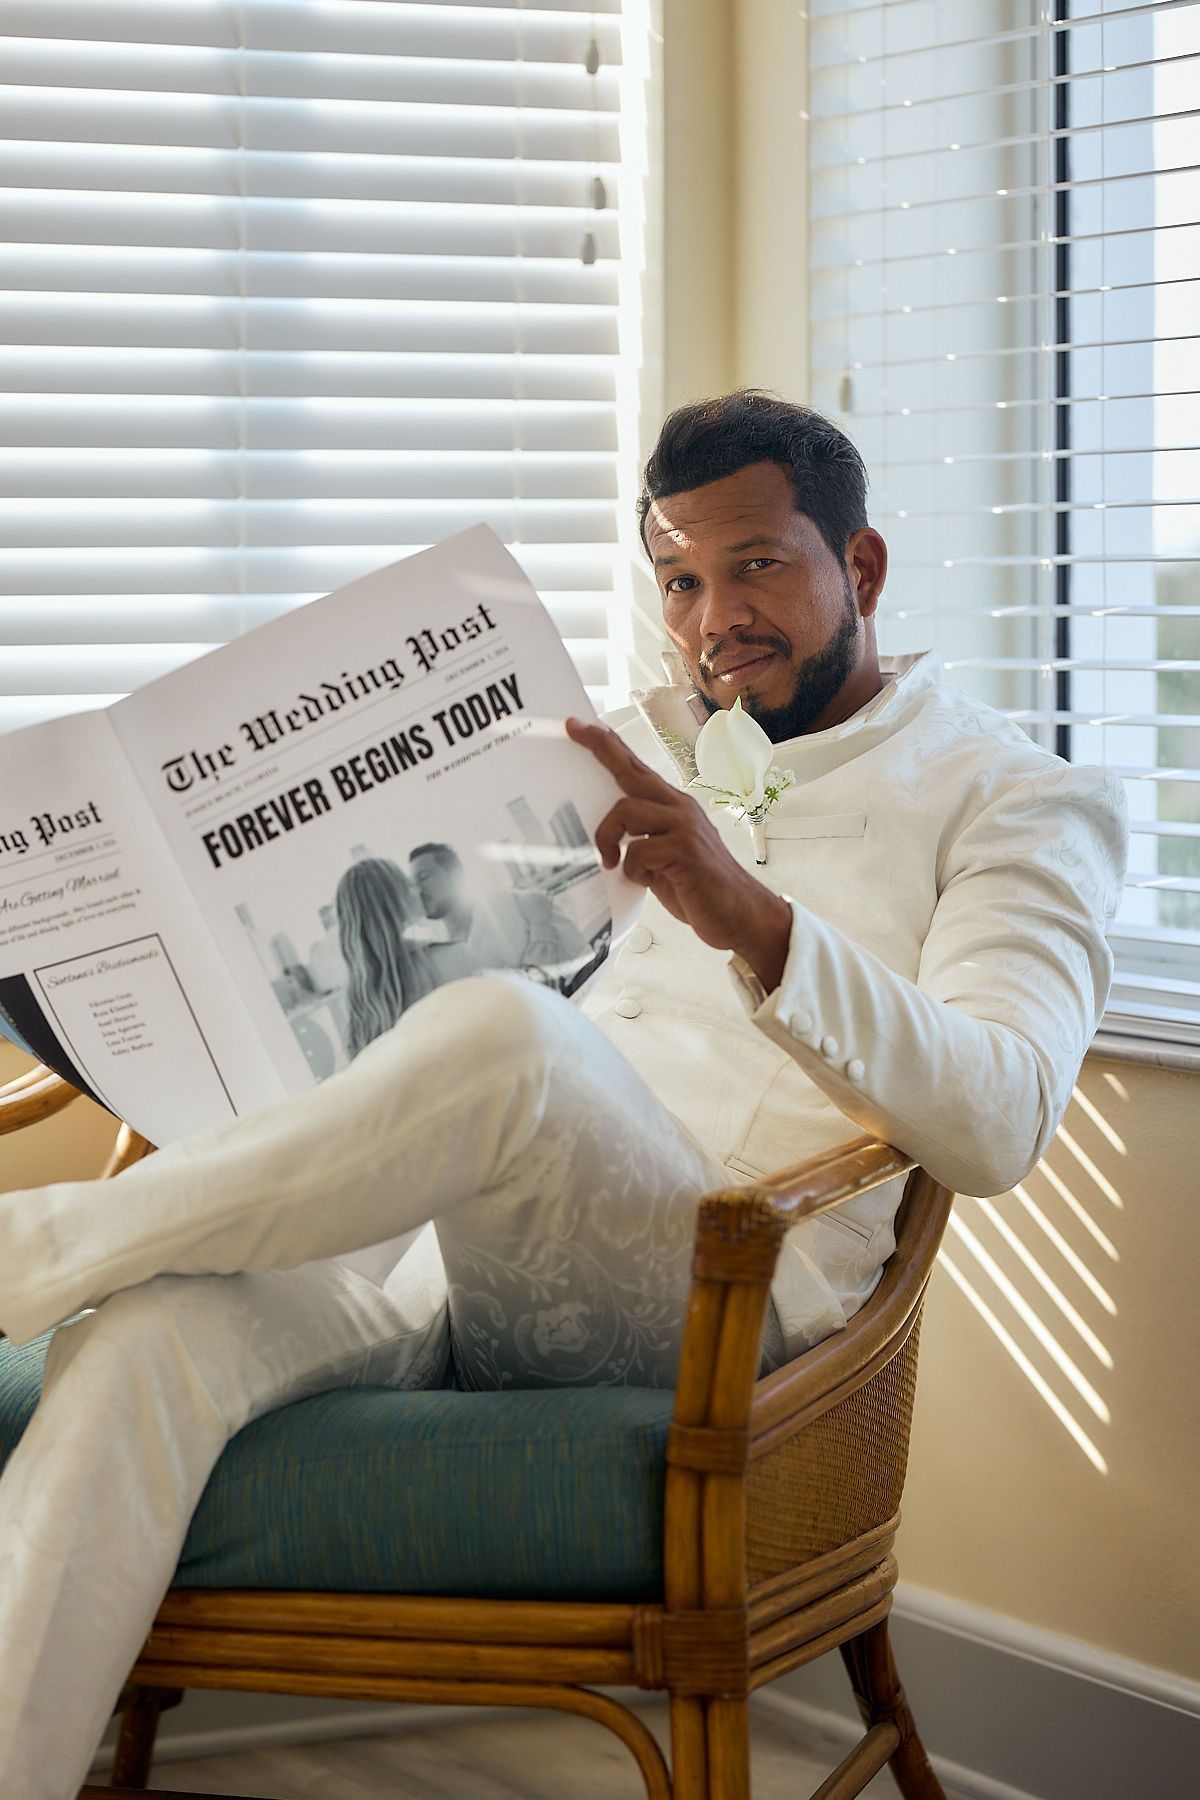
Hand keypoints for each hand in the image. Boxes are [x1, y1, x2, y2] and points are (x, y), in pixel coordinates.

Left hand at [565, 717, 792, 991]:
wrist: (740, 915)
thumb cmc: (699, 890)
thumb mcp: (665, 860)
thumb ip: (643, 843)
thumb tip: (612, 844)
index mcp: (674, 808)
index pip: (636, 770)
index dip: (609, 746)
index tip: (580, 727)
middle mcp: (680, 809)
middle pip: (631, 771)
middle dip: (600, 748)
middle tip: (573, 730)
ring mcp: (684, 827)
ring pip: (625, 811)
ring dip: (607, 838)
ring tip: (610, 862)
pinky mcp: (685, 850)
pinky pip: (637, 852)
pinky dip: (632, 871)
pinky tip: (647, 881)